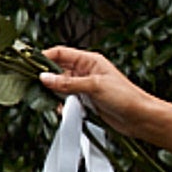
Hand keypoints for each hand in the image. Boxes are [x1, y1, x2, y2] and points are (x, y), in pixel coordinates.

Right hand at [39, 46, 155, 139]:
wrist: (140, 118)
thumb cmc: (126, 97)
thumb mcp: (94, 86)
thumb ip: (67, 84)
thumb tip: (45, 78)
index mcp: (90, 61)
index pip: (61, 53)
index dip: (45, 57)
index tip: (31, 64)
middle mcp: (86, 72)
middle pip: (58, 70)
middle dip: (47, 78)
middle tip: (35, 86)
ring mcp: (86, 87)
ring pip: (61, 87)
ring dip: (55, 94)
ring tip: (51, 100)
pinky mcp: (87, 102)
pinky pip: (68, 100)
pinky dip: (63, 105)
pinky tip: (64, 110)